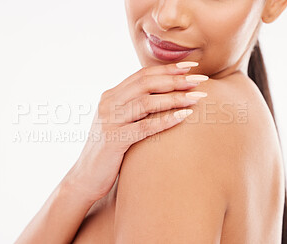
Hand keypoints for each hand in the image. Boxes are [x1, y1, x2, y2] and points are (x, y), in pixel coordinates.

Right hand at [63, 61, 208, 201]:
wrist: (85, 176)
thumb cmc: (108, 149)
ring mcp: (109, 121)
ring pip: (146, 102)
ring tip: (198, 97)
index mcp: (110, 96)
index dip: (167, 69)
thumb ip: (132, 107)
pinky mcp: (113, 140)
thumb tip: (162, 96)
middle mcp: (108, 104)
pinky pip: (144, 127)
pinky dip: (166, 120)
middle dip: (175, 80)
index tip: (191, 66)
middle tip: (201, 80)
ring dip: (175, 98)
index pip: (142, 75)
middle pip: (146, 84)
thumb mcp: (118, 122)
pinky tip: (184, 116)